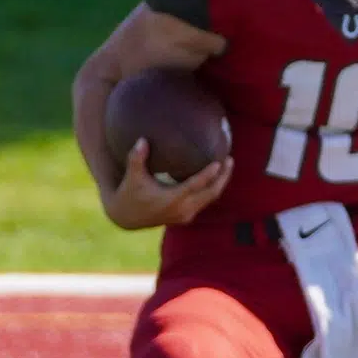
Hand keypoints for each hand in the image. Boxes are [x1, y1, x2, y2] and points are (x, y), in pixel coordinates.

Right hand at [101, 139, 231, 229]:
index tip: (219, 162)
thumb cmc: (130, 193)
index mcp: (172, 199)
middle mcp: (182, 209)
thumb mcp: (132, 176)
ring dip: (220, 183)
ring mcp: (186, 215)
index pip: (195, 186)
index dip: (208, 175)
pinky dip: (211, 189)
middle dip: (223, 178)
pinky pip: (204, 201)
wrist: (127, 218)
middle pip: (210, 193)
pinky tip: (215, 176)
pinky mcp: (186, 217)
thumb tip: (142, 140)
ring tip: (227, 165)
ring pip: (210, 199)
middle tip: (229, 160)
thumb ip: (136, 158)